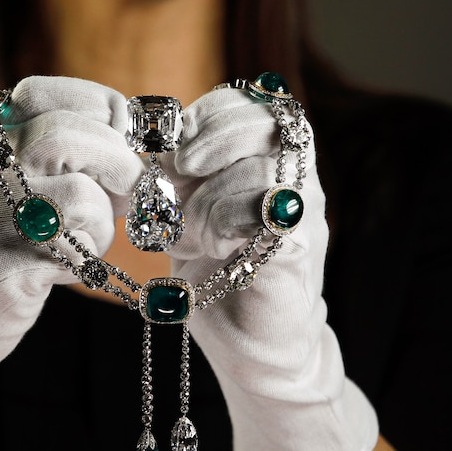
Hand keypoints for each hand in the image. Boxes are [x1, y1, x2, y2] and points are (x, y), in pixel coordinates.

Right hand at [0, 76, 142, 450]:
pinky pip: (77, 245)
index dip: (101, 108)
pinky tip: (70, 265)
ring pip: (80, 193)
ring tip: (88, 239)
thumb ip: (64, 160)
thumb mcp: (16, 188)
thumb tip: (138, 145)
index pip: (46, 93)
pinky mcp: (9, 261)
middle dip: (120, 162)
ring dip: (104, 219)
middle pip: (70, 134)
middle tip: (132, 191)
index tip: (124, 135)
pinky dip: (91, 253)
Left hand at [169, 86, 378, 450]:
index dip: (210, 114)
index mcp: (271, 163)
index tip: (172, 145)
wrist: (255, 346)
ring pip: (260, 170)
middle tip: (180, 172)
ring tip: (189, 232)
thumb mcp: (191, 216)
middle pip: (264, 122)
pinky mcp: (296, 253)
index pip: (253, 103)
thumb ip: (180, 180)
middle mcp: (295, 181)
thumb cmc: (218, 277)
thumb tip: (150, 150)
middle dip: (210, 140)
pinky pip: (263, 214)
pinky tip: (207, 247)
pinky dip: (222, 222)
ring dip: (209, 195)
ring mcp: (301, 216)